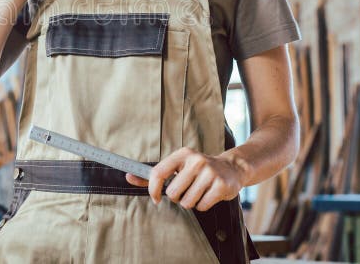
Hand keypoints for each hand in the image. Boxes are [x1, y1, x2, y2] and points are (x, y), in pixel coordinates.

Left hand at [126, 147, 245, 210]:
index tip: (154, 198)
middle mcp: (196, 160)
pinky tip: (209, 195)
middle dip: (177, 197)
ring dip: (191, 202)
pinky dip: (203, 205)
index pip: (158, 173)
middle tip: (186, 190)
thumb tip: (128, 177)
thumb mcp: (177, 167)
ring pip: (187, 202)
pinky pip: (202, 206)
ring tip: (199, 191)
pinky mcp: (221, 185)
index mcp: (182, 154)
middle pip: (173, 193)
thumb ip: (154, 174)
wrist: (231, 168)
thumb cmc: (198, 169)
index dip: (153, 190)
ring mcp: (210, 172)